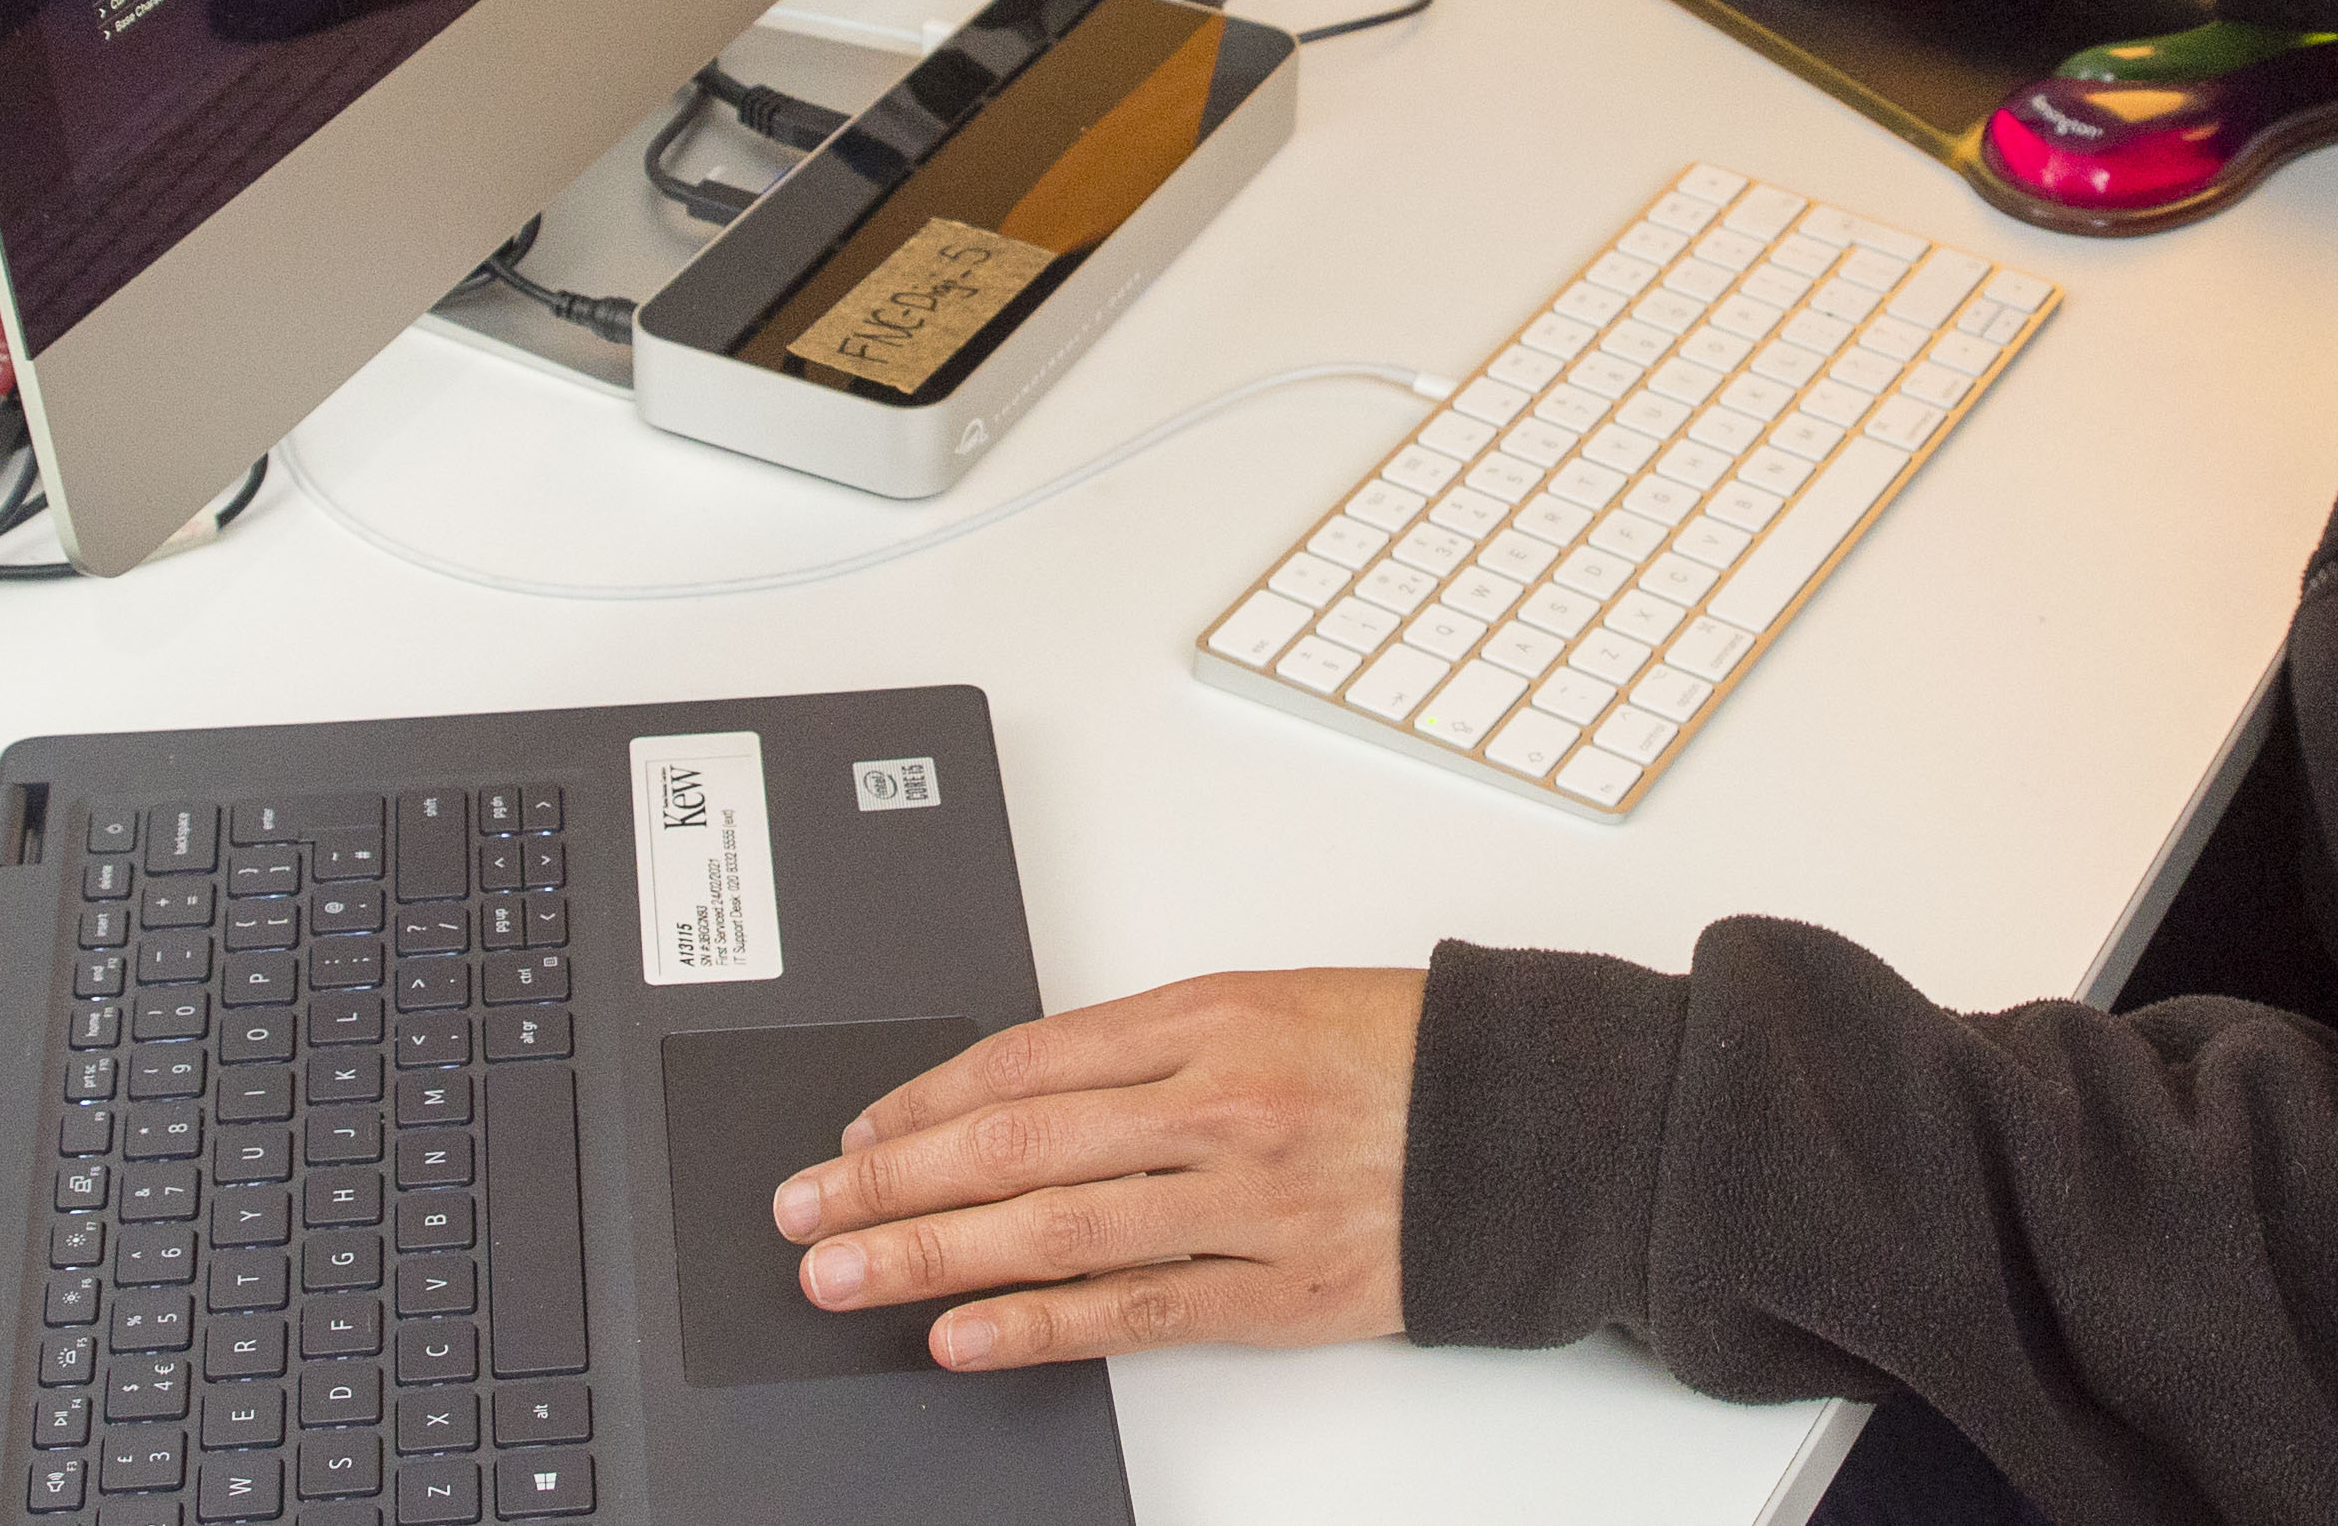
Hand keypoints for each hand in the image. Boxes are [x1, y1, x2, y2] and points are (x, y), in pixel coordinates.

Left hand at [774, 970, 1423, 1370]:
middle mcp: (1216, 1104)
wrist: (1532, 1123)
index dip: (923, 1103)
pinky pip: (1134, 1313)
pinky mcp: (1279, 1293)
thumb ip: (1148, 1045)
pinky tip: (961, 1336)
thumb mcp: (1268, 1001)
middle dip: (892, 1184)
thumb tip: (1015, 1094)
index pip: (1024, 1062)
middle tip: (805, 1215)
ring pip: (1054, 1230)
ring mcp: (1244, 1204)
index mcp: (1206, 1017)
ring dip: (931, 1256)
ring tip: (845, 1277)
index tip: (855, 1139)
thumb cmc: (1401, 1052)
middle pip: (1015, 1145)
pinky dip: (1036, 1326)